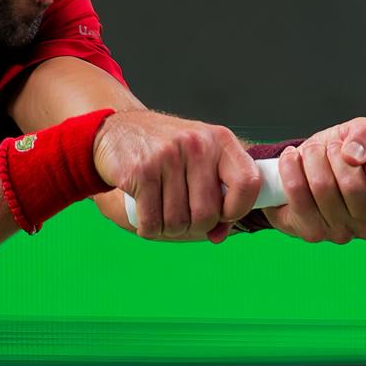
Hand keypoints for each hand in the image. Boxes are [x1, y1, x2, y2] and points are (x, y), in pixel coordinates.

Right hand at [93, 109, 258, 239]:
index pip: (248, 183)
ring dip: (169, 228)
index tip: (223, 214)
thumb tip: (218, 236)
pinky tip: (146, 215)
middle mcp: (196, 145)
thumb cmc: (166, 151)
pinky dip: (149, 228)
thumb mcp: (199, 160)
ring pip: (178, 221)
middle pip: (207, 213)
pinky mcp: (140, 171)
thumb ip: (217, 196)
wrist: (116, 130)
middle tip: (183, 214)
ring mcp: (167, 156)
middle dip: (195, 226)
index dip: (238, 209)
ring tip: (163, 210)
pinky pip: (152, 222)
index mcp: (220, 140)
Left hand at [264, 117, 365, 243]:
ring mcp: (341, 233)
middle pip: (352, 185)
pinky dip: (290, 167)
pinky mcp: (311, 233)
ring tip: (311, 152)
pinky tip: (291, 159)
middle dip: (334, 153)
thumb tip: (354, 153)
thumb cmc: (337, 158)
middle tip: (329, 148)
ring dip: (312, 157)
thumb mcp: (356, 136)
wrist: (305, 171)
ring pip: (323, 186)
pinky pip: (297, 192)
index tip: (358, 152)